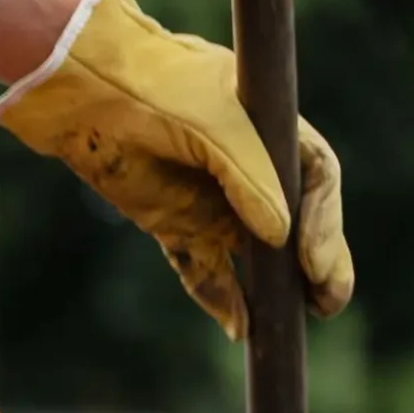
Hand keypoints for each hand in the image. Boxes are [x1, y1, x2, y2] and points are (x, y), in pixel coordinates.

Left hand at [0, 0, 352, 338]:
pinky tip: (240, 328)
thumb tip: (280, 238)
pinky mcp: (171, 222)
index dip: (326, 224)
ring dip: (270, 291)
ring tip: (287, 327)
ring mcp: (210, 198)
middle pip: (293, 225)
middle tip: (328, 305)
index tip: (318, 266)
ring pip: (251, 255)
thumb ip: (249, 179)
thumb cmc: (158, 86)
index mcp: (272, 131)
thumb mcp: (215, 125)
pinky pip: (203, 270)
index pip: (316, 181)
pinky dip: (220, 298)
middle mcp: (248, 168)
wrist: (85, 84)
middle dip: (314, 266)